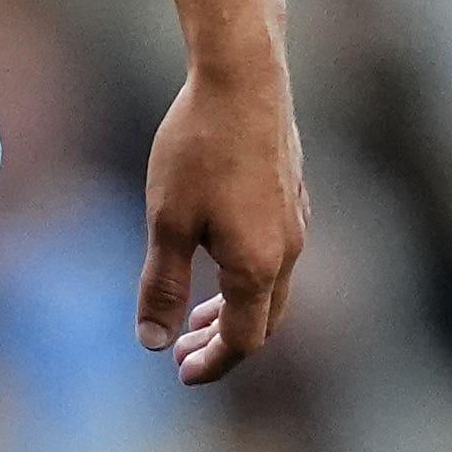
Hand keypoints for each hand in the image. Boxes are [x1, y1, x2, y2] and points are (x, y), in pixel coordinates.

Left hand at [135, 58, 308, 384]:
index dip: (212, 365)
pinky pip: (276, 254)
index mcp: (258, 266)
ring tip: (197, 310)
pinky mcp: (292, 193)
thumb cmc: (199, 148)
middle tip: (183, 349)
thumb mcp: (167, 222)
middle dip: (223, 342)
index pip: (243, 340)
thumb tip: (155, 343)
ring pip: (271, 285)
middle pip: (264, 320)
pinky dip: (246, 275)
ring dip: (234, 308)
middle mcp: (287, 250)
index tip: (180, 374)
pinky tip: (218, 255)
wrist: (243, 77)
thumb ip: (163, 287)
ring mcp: (296, 220)